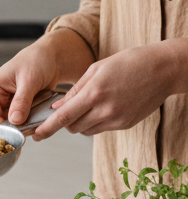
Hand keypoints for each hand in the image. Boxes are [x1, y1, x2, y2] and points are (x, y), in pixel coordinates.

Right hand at [0, 29, 92, 126]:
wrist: (51, 57)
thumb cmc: (38, 60)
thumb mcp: (30, 80)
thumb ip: (21, 101)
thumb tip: (15, 121)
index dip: (3, 129)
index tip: (19, 135)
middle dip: (13, 130)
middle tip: (29, 132)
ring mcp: (4, 104)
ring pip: (8, 125)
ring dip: (21, 127)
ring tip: (34, 126)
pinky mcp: (14, 107)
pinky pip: (18, 122)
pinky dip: (27, 124)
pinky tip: (35, 123)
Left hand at [31, 39, 187, 140]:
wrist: (164, 68)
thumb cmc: (129, 63)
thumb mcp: (97, 69)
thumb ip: (74, 91)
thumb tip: (57, 108)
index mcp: (94, 93)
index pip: (63, 117)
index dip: (46, 128)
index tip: (35, 135)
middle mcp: (105, 110)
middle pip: (73, 127)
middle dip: (65, 122)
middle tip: (67, 111)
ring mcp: (116, 119)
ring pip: (86, 130)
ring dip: (80, 123)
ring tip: (90, 105)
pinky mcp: (125, 124)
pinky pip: (101, 129)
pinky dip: (96, 122)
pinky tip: (106, 106)